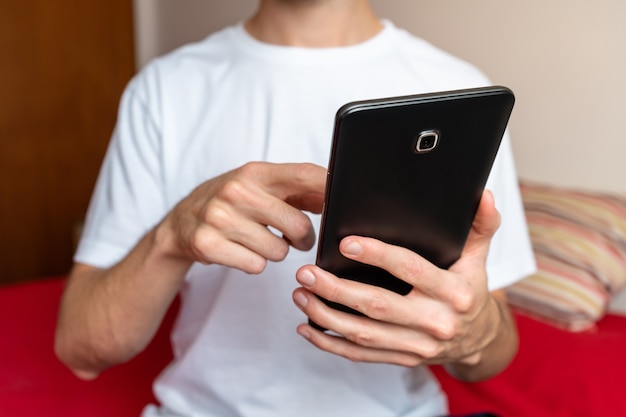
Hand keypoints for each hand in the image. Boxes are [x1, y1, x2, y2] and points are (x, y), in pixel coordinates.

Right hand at [161, 162, 325, 273]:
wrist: (180, 223)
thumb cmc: (230, 202)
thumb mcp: (259, 186)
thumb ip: (297, 190)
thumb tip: (333, 195)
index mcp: (255, 172)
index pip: (304, 174)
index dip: (329, 187)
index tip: (345, 198)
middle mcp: (237, 191)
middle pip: (299, 225)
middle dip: (302, 238)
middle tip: (293, 237)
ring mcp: (220, 218)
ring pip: (279, 251)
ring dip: (275, 252)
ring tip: (258, 240)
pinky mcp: (209, 245)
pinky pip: (256, 265)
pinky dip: (254, 263)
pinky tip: (241, 250)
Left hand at [292, 190, 506, 369]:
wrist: (478, 338)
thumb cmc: (470, 288)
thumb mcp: (479, 256)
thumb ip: (481, 224)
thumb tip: (482, 194)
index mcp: (454, 292)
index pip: (411, 269)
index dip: (378, 255)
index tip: (345, 243)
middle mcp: (436, 322)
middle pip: (378, 306)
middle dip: (337, 289)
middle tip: (306, 272)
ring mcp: (418, 346)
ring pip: (364, 334)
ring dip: (326, 316)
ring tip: (301, 294)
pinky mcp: (403, 359)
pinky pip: (362, 355)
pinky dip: (331, 344)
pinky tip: (307, 327)